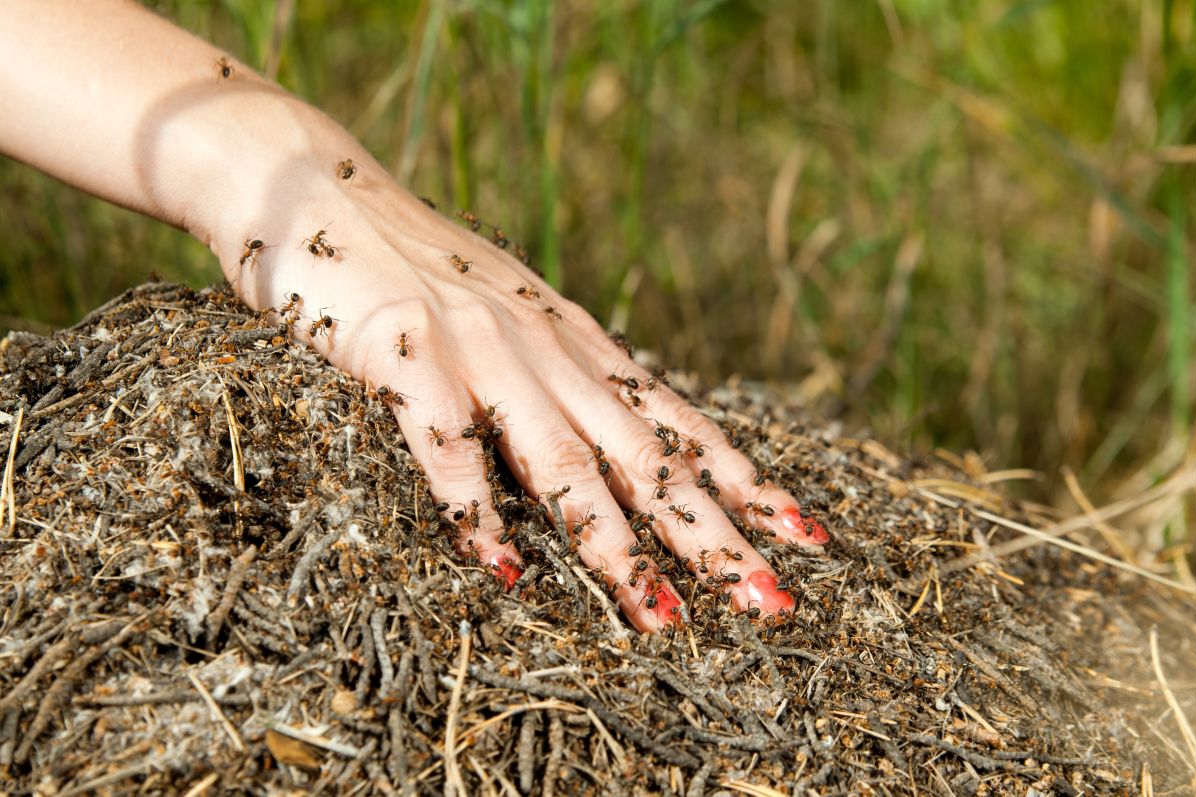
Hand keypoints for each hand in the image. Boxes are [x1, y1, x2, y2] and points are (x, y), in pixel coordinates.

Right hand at [220, 158, 827, 632]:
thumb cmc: (418, 267)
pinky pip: (448, 446)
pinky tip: (502, 570)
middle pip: (643, 456)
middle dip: (713, 534)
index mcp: (577, 345)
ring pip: (565, 461)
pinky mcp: (406, 355)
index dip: (743, 481)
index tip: (804, 535)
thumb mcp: (513, 319)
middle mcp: (546, 349)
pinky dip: (475, 510)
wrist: (323, 188)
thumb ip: (561, 374)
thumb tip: (615, 438)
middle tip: (771, 602)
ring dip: (616, 545)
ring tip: (663, 617)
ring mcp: (480, 351)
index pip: (678, 423)